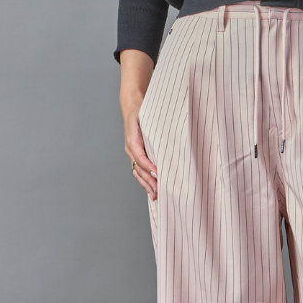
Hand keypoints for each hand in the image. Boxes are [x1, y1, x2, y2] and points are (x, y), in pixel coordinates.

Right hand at [119, 48, 157, 199]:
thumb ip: (156, 127)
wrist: (133, 106)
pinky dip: (145, 181)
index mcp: (133, 139)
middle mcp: (131, 148)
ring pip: (138, 173)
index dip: (149, 167)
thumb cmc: (143, 111)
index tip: (158, 175)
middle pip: (139, 169)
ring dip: (146, 185)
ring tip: (155, 196)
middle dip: (148, 182)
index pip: (140, 157)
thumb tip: (171, 133)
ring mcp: (132, 153)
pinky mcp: (136, 154)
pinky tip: (152, 188)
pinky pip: (139, 170)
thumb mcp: (149, 117)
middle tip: (159, 192)